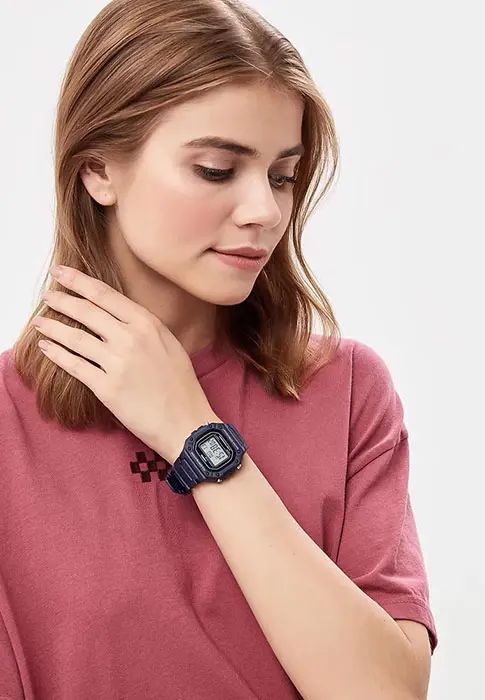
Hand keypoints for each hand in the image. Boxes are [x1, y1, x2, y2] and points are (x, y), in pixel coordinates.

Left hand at [32, 265, 219, 463]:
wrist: (186, 422)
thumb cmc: (181, 386)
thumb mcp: (170, 344)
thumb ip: (144, 327)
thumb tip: (118, 314)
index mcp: (148, 324)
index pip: (104, 295)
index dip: (78, 281)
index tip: (61, 273)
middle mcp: (131, 338)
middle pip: (86, 311)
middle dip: (61, 300)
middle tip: (46, 295)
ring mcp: (118, 363)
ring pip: (75, 338)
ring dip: (53, 327)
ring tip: (39, 322)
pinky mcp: (107, 388)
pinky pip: (75, 366)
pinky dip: (57, 355)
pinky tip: (46, 348)